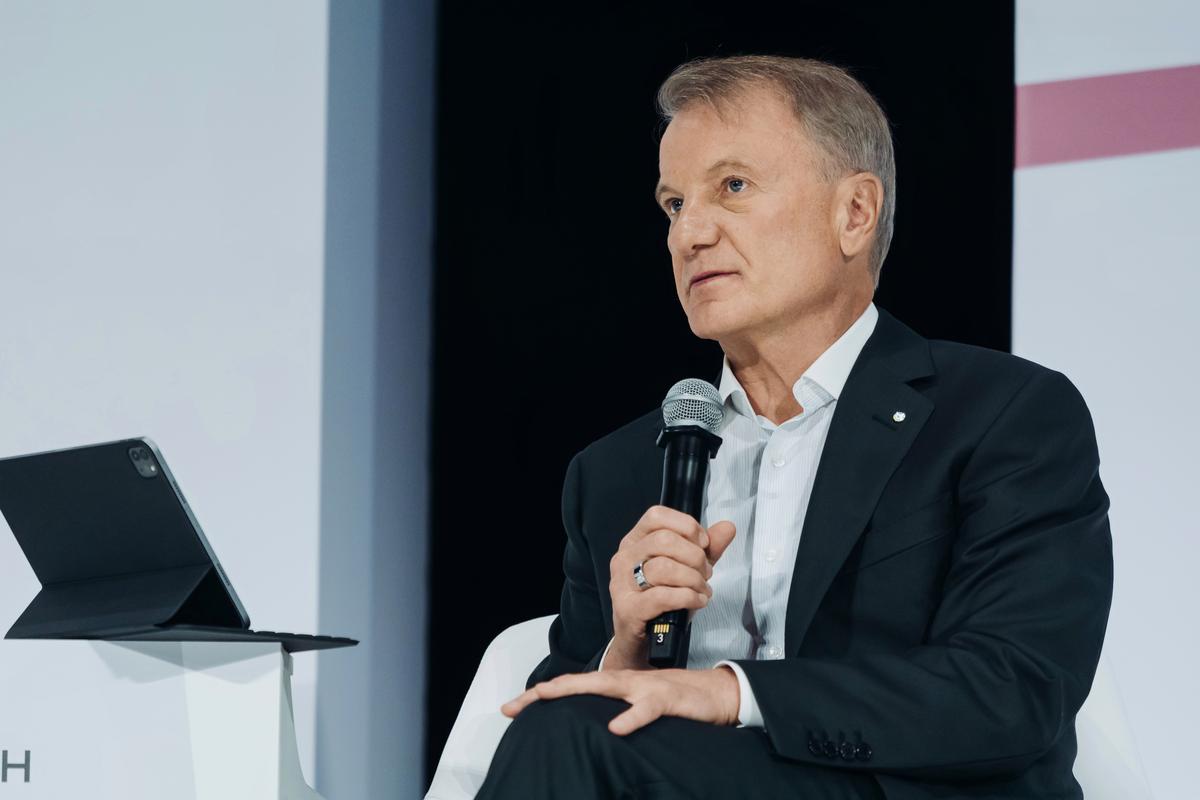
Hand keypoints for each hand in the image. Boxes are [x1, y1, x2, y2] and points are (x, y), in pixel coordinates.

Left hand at [501, 666, 740, 734]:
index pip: (574, 688)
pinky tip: (616, 729)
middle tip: (512, 704)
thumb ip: (616, 713)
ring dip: (574, 690)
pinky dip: (630, 718)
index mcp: (617, 686)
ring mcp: (644, 688)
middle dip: (543, 692)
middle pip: (578, 683)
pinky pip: (646, 710)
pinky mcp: (667, 700)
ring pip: (605, 687)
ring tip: (545, 696)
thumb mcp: (640, 708)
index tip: (510, 709)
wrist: (718, 693)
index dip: (541, 696)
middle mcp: (625, 683)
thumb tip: (591, 729)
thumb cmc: (677, 702)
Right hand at [605, 506, 736, 670]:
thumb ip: (708, 548)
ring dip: (693, 579)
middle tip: (705, 573)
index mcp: (635, 541)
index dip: (686, 526)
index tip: (702, 544)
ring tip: (702, 589)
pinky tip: (697, 601)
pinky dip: (688, 597)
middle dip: (695, 557)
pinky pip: (662, 596)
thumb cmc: (663, 602)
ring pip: (663, 567)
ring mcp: (622, 584)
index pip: (656, 516)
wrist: (644, 643)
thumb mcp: (688, 569)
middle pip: (664, 540)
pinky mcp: (628, 609)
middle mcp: (624, 558)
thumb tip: (727, 527)